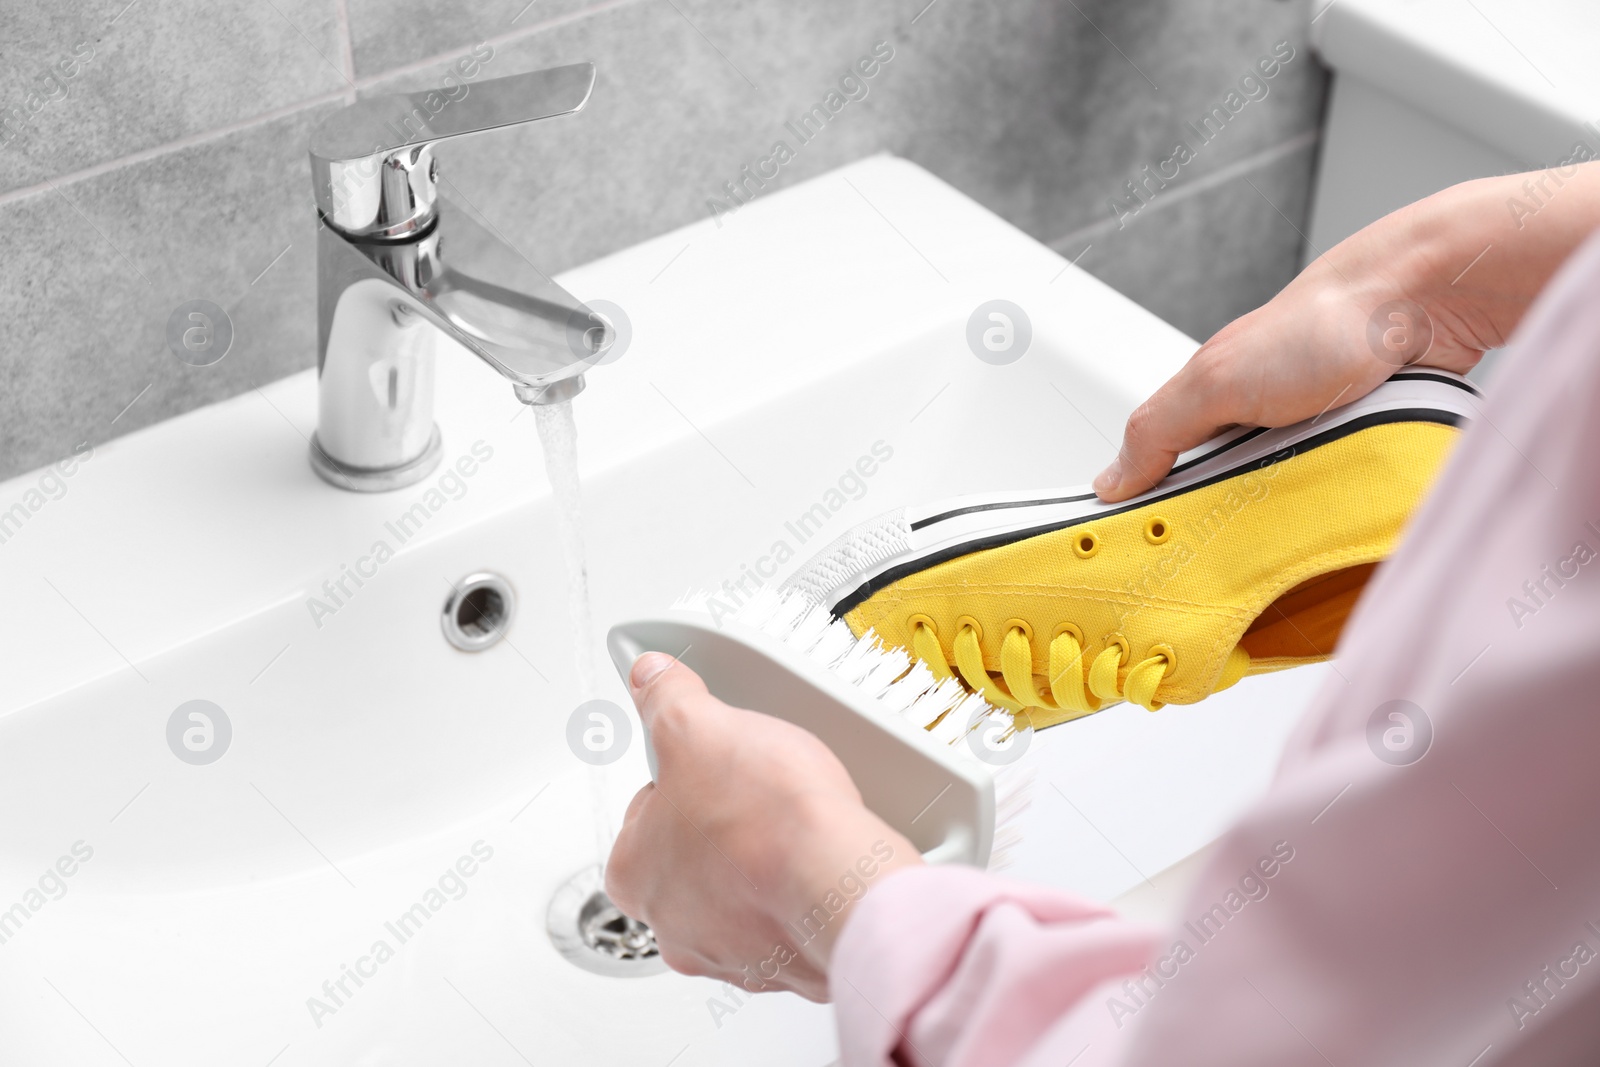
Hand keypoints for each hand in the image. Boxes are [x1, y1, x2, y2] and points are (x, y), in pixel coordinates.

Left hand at [604, 652, 921, 1001]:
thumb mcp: (698, 727)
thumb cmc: (766, 820)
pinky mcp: (786, 964)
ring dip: (761, 862)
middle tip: (756, 792)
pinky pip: (786, 921)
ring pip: (738, 893)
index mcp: (633, 872)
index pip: (643, 812)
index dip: (682, 776)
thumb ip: (667, 699)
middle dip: (721, 824)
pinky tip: (819, 862)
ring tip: (793, 826)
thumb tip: (649, 676)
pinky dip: (800, 894)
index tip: (710, 762)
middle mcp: (671, 924)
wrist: (841, 882)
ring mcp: (729, 951)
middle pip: (691, 855)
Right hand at [1093, 162, 1599, 501]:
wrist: (1428, 304)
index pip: (1164, 471)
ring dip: (1291, 518)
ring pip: (1285, 507)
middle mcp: (1259, 421)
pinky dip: (1340, 506)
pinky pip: (1339, 500)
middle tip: (1234, 541)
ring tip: (1296, 520)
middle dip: (1229, 523)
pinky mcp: (1361, 452)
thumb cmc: (1327, 323)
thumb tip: (1111, 479)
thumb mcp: (1216, 379)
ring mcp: (1312, 439)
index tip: (1150, 549)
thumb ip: (1158, 428)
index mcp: (1211, 402)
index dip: (1155, 510)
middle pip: (1226, 501)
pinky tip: (1343, 508)